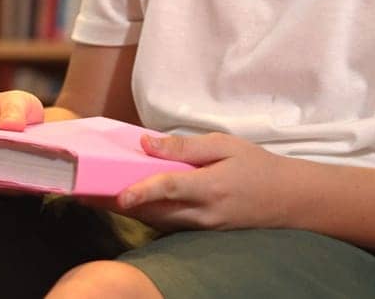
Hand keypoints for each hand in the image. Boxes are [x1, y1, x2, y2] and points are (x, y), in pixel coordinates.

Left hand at [106, 132, 294, 231]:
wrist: (290, 200)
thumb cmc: (257, 166)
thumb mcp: (225, 145)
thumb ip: (185, 146)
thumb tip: (147, 142)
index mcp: (211, 186)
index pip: (171, 189)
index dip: (143, 190)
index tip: (119, 192)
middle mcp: (204, 213)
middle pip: (153, 211)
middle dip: (117, 204)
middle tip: (84, 193)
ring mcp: (203, 227)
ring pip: (156, 221)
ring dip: (125, 211)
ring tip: (94, 198)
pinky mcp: (202, 232)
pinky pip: (167, 225)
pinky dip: (144, 215)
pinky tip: (126, 203)